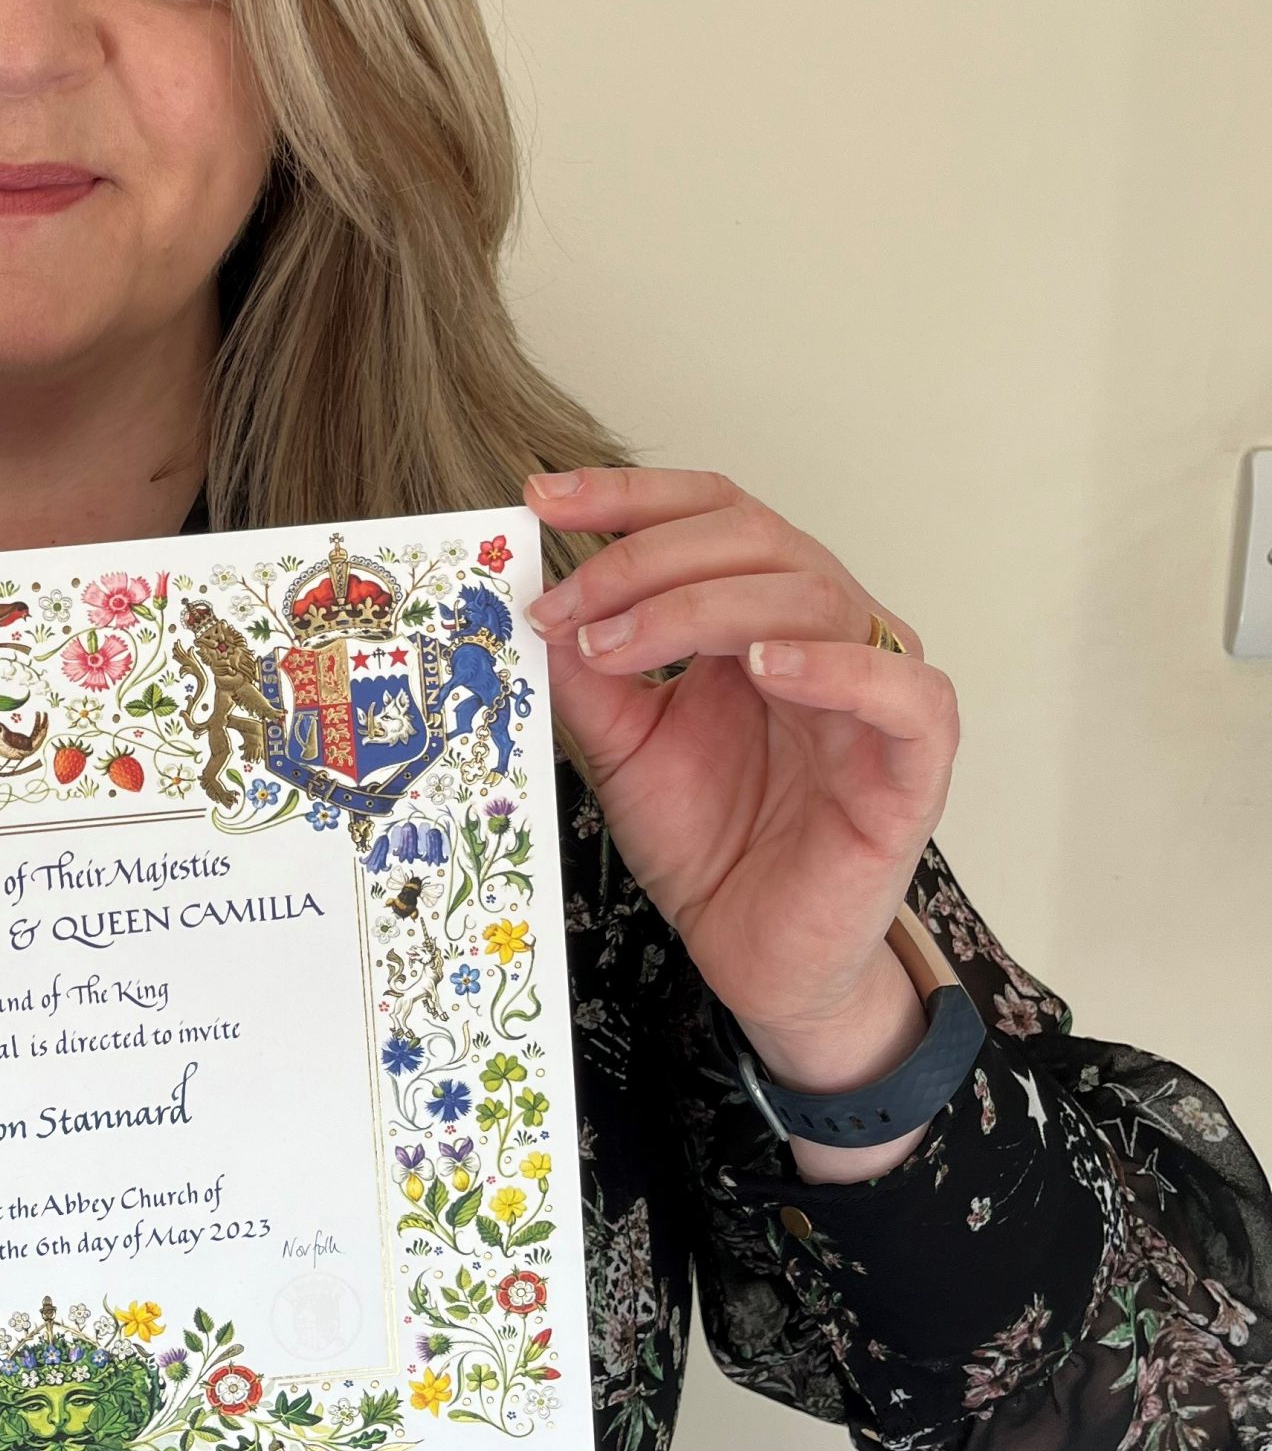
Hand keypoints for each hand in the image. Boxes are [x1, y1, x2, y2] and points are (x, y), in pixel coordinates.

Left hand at [522, 467, 958, 1093]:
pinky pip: (905, 692)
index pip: (709, 515)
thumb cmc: (710, 842)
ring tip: (618, 646)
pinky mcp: (915, 763)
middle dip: (643, 560)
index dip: (628, 497)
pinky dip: (838, 668)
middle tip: (565, 607)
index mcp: (759, 614)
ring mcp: (875, 691)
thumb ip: (590, 677)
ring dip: (699, 607)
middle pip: (753, 536)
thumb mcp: (623, 747)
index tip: (542, 500)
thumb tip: (535, 602)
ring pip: (811, 593)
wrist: (756, 954)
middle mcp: (824, 632)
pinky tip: (765, 668)